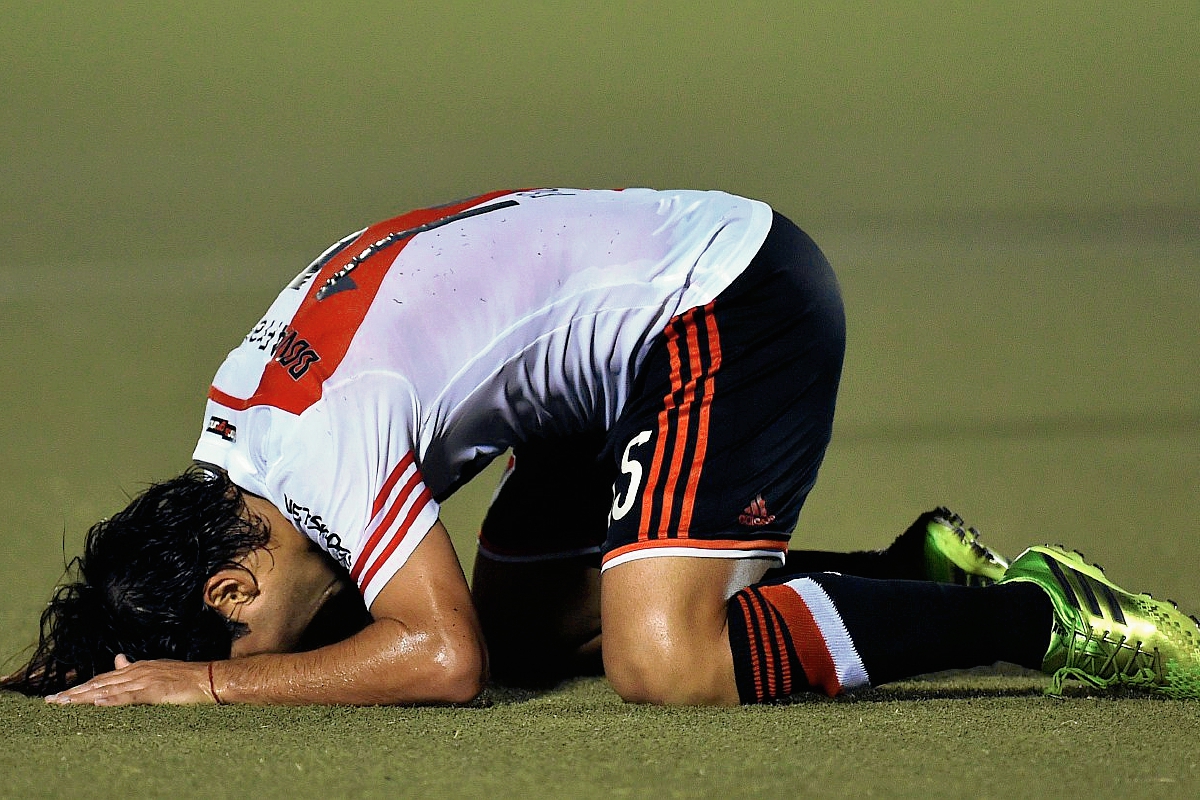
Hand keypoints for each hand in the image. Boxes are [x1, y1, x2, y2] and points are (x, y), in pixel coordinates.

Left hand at [44, 655, 216, 705]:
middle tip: (50, 701)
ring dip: (84, 698)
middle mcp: (138, 672)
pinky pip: (130, 697)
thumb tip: (118, 660)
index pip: (102, 679)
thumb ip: (136, 668)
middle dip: (73, 692)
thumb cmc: (188, 677)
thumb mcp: (159, 669)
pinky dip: (112, 700)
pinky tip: (97, 704)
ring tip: (63, 704)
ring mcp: (146, 680)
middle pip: (99, 683)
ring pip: (108, 690)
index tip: (60, 695)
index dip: (80, 687)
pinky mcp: (156, 690)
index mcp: (137, 668)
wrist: (212, 678)